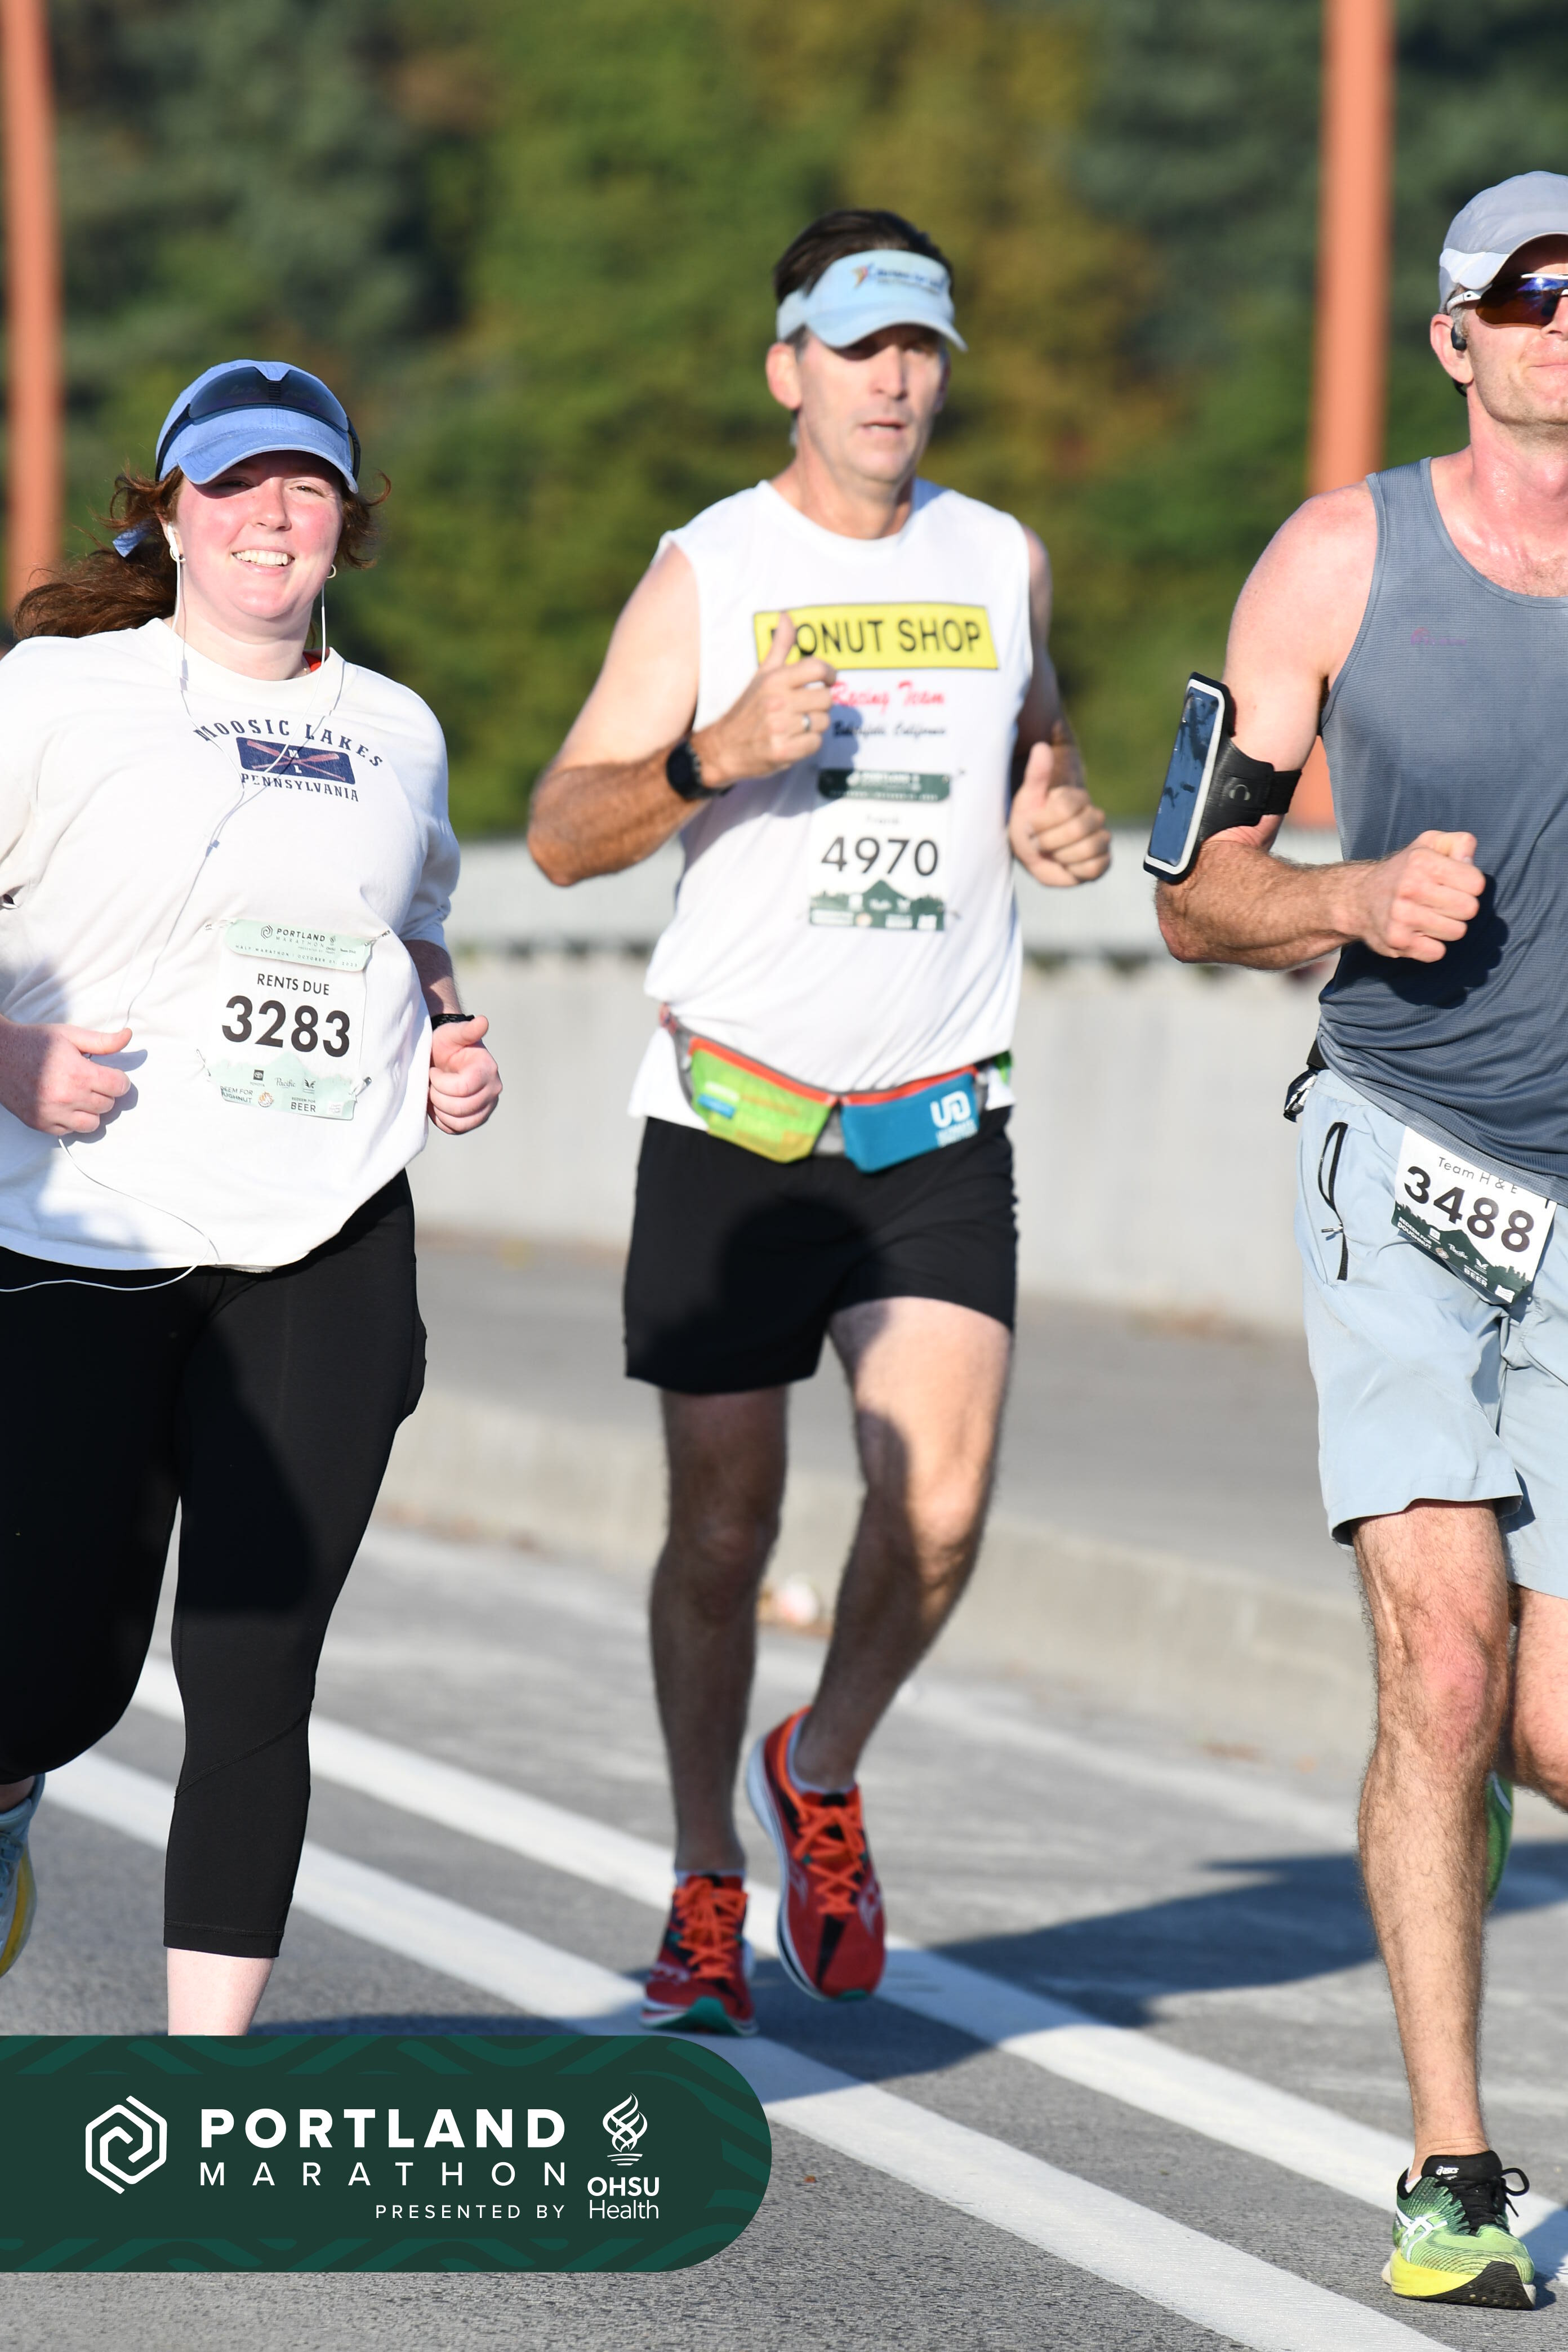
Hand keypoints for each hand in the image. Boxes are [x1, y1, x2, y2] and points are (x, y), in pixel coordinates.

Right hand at [0, 1020, 131, 1134]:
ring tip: (80, 1095)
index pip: (119, 1087)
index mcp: (78, 1073)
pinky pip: (70, 1131)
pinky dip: (71, 1120)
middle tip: (90, 1081)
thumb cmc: (35, 1042)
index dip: (119, 1079)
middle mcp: (66, 1097)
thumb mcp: (70, 1035)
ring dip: (91, 1111)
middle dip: (104, 1093)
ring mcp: (52, 1113)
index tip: (110, 1074)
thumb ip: (102, 1041)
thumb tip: (128, 1036)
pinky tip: (64, 1104)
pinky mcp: (40, 1124)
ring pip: (92, 1124)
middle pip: (108, 1105)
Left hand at [427, 1014, 500, 1134]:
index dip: (441, 1083)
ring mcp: (486, 1107)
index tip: (433, 1070)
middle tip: (430, 1083)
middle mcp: (493, 1090)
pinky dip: (443, 1120)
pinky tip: (438, 1104)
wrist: (445, 1057)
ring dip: (439, 1110)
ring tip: (434, 1093)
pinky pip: (457, 1129)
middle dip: (437, 1096)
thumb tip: (483, 1021)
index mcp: (488, 1069)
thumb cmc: (447, 1044)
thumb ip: (467, 1030)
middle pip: (460, 1108)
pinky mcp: (476, 1119)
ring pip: (460, 1122)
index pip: (463, 1088)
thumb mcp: (453, 1034)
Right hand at [692, 613, 836, 786]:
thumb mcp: (761, 675)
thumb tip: (786, 616)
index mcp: (774, 681)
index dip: (830, 673)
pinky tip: (794, 741)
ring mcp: (780, 728)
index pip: (816, 668)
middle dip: (820, 705)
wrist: (722, 748)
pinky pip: (815, 743)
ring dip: (814, 726)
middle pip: (826, 699)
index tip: (829, 680)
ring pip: (822, 722)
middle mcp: (777, 702)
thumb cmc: (747, 709)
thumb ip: (779, 647)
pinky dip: (808, 744)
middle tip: (805, 709)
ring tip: (796, 726)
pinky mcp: (783, 752)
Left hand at [1008, 741, 1110, 885]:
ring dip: (1060, 855)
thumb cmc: (1030, 824)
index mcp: (1077, 798)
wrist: (1034, 853)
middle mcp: (1094, 816)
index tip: (1030, 827)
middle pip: (1077, 828)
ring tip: (1051, 853)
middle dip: (1048, 841)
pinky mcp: (1103, 861)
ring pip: (1087, 848)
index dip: (1041, 822)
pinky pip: (1094, 868)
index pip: (1065, 807)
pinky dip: (1074, 871)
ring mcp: (1101, 839)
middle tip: (1038, 843)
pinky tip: (1065, 865)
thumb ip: (1036, 775)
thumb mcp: (1027, 799)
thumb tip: (1041, 747)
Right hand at [1349, 830, 1484, 960]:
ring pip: (1457, 932)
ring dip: (1448, 927)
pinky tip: (1419, 933)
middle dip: (1461, 907)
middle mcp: (1410, 888)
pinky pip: (1438, 952)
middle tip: (1443, 903)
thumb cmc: (1403, 871)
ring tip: (1430, 917)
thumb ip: (1458, 843)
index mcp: (1422, 861)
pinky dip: (1432, 946)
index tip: (1454, 884)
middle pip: (1470, 909)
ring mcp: (1402, 917)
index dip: (1470, 885)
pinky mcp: (1398, 942)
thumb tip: (1469, 863)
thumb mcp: (1429, 844)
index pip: (1476, 884)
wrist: (1358, 898)